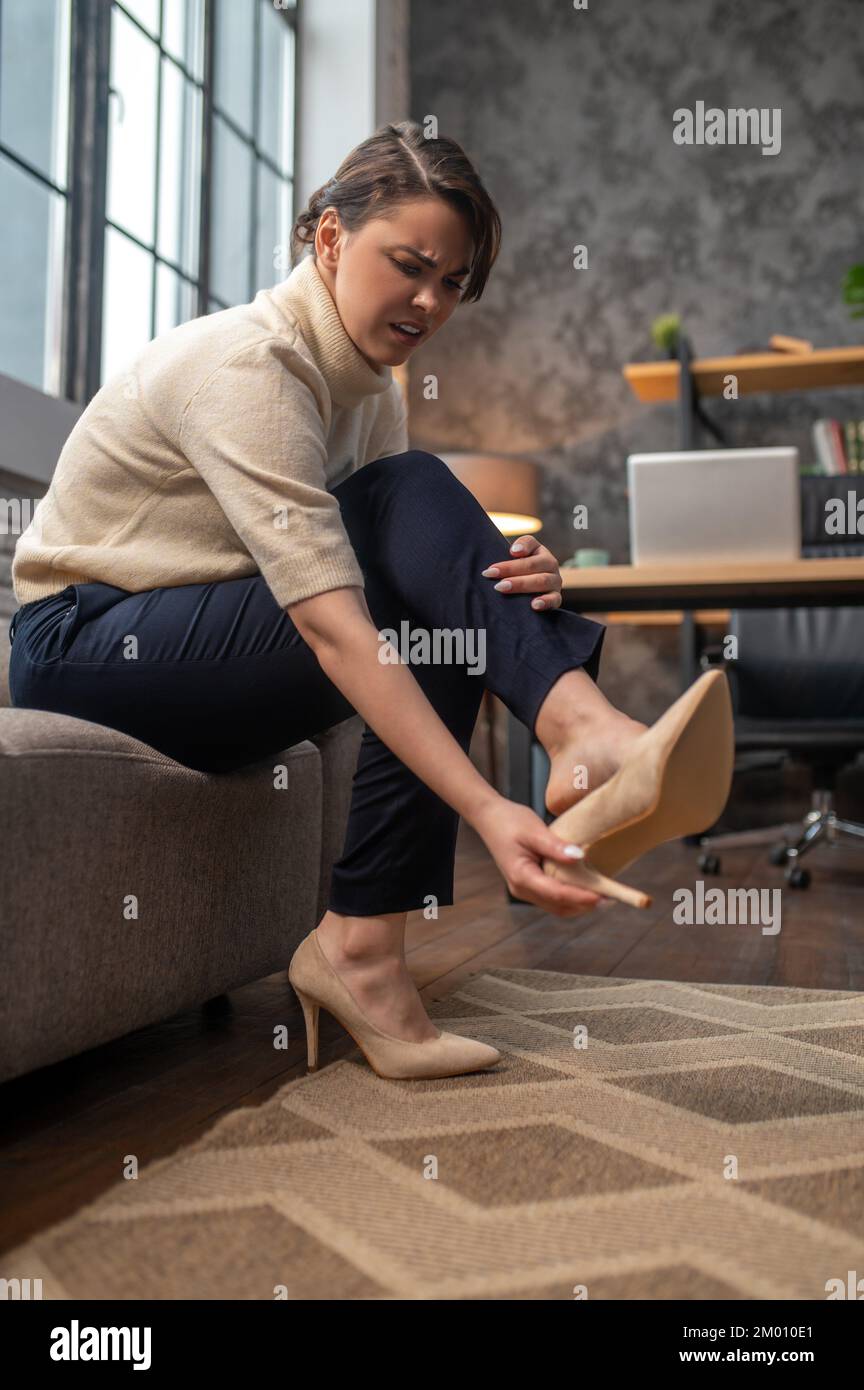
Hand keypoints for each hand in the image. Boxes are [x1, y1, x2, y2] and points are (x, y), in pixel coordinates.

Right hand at [470, 797, 604, 916]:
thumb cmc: (510, 821)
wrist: (489, 817)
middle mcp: (521, 888)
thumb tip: (579, 857)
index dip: (581, 897)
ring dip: (579, 903)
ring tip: (602, 895)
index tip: (603, 896)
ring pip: (556, 906)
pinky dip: (570, 897)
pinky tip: (585, 887)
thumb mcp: (534, 830)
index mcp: (522, 876)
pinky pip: (552, 898)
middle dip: (584, 905)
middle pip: (558, 906)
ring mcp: (524, 889)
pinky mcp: (528, 884)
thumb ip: (555, 846)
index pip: (557, 893)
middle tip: (610, 898)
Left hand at [481, 535, 562, 611]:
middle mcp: (550, 565)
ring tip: (503, 588)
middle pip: (532, 564)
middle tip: (491, 574)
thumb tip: (515, 551)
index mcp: (539, 552)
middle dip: (511, 569)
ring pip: (541, 581)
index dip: (520, 547)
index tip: (509, 552)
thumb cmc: (519, 573)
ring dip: (521, 584)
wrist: (531, 593)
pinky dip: (545, 602)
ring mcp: (555, 582)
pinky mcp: (556, 598)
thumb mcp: (515, 559)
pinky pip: (554, 599)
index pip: (530, 544)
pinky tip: (534, 605)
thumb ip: (516, 550)